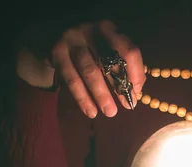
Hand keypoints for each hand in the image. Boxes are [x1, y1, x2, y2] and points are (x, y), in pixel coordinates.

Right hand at [16, 21, 145, 118]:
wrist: (55, 41)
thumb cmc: (90, 51)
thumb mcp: (107, 51)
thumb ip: (122, 67)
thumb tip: (135, 91)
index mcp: (109, 29)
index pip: (128, 50)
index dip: (135, 72)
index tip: (136, 91)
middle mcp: (91, 30)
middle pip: (109, 61)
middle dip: (119, 87)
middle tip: (127, 106)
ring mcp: (72, 40)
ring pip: (90, 71)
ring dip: (101, 95)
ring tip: (110, 112)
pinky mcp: (57, 52)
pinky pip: (72, 79)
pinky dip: (82, 98)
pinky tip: (90, 112)